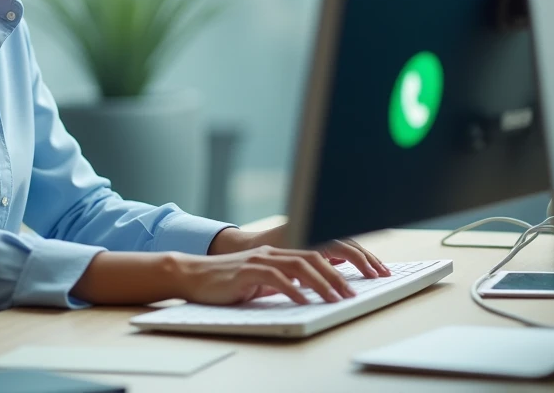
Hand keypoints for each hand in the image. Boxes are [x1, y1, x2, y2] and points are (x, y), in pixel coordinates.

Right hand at [171, 246, 359, 305]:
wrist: (193, 275)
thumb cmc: (227, 281)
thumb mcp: (260, 280)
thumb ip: (283, 281)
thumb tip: (308, 290)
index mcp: (278, 253)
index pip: (317, 253)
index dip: (341, 264)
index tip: (359, 278)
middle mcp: (272, 252)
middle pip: (314, 257)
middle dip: (337, 276)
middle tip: (353, 294)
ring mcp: (259, 260)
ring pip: (299, 266)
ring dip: (321, 283)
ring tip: (336, 298)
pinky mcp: (246, 271)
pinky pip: (275, 278)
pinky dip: (292, 290)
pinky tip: (303, 301)